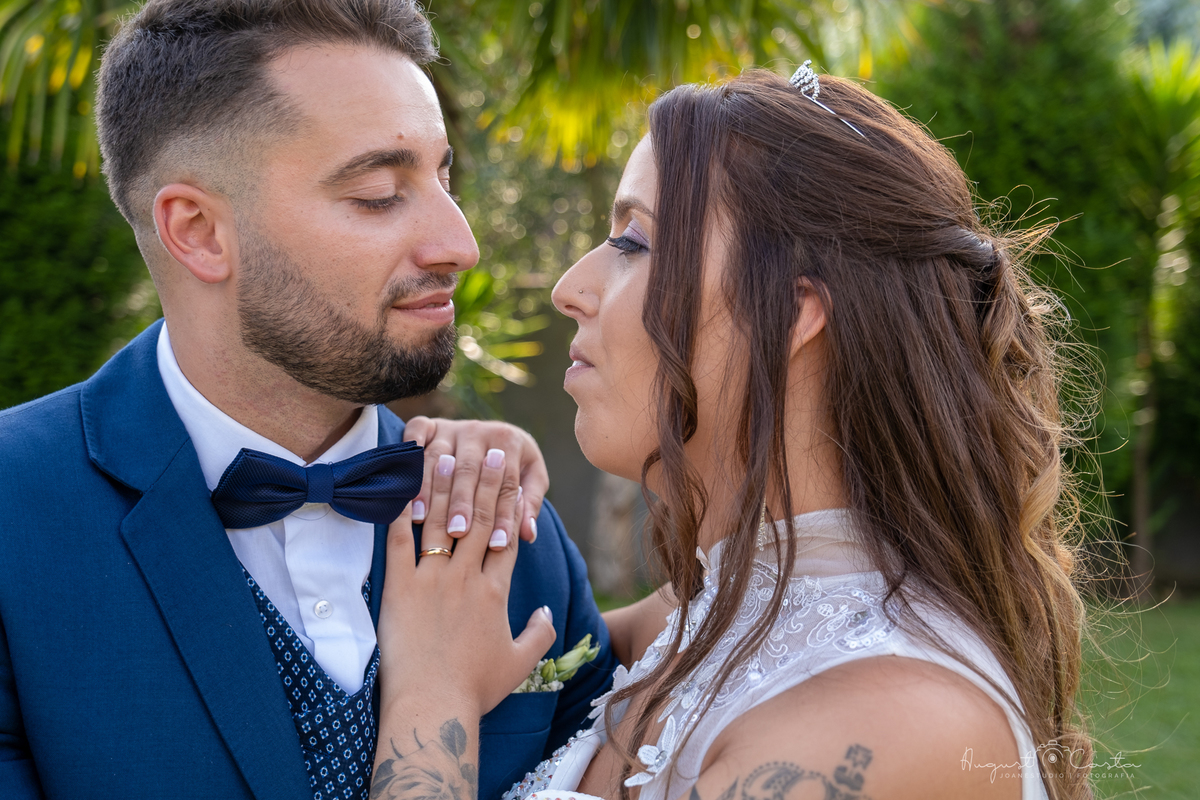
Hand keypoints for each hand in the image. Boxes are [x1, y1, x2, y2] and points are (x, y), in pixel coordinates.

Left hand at [376, 446, 556, 719]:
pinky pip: (399, 540)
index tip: (513, 474)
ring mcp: (432, 580)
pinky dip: (400, 511)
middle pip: (480, 518)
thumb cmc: (475, 689)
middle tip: (491, 450)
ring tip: (447, 454)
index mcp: (496, 592)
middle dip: (486, 481)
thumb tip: (548, 612)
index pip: (508, 535)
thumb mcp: (519, 663)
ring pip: (441, 521)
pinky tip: (400, 487)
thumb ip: (540, 633)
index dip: (511, 501)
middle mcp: (467, 577)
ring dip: (444, 485)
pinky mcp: (399, 588)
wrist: (433, 705)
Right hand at [403, 417, 548, 543]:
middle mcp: (479, 430)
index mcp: (509, 441)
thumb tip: (529, 533)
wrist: (493, 435)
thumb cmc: (516, 465)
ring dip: (429, 487)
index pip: (506, 483)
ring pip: (439, 456)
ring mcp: (452, 426)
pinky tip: (403, 481)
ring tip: (423, 518)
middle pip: (469, 469)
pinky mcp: (429, 424)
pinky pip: (416, 433)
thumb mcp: (531, 479)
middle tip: (457, 532)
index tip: (497, 545)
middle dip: (462, 502)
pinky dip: (410, 453)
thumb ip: (529, 504)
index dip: (503, 515)